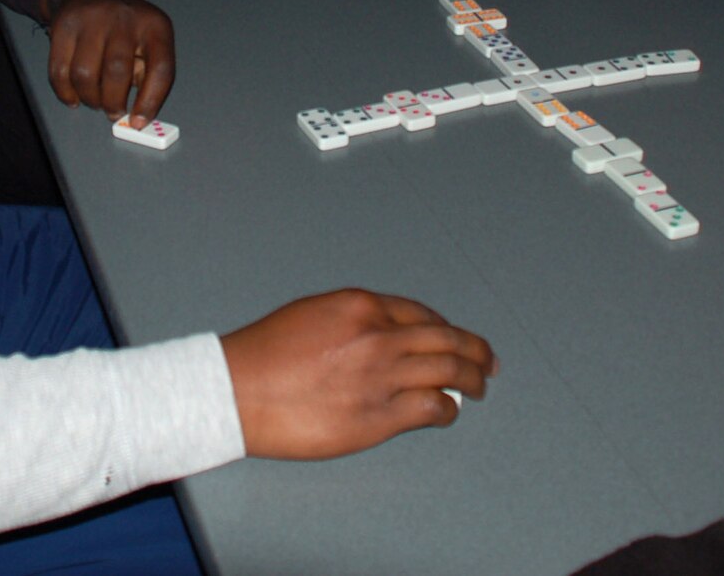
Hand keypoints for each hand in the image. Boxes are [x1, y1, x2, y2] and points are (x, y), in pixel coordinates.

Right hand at [48, 0, 175, 122]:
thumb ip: (150, 76)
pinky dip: (65, 92)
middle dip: (113, 103)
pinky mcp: (63, 25)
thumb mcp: (151, 42)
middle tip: (113, 112)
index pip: (160, 69)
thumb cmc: (127, 28)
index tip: (139, 122)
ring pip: (84, 74)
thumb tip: (138, 118)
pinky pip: (59, 69)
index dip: (150, 101)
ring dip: (89, 99)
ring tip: (94, 101)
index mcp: (154, 26)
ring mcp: (91, 19)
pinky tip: (74, 97)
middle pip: (117, 73)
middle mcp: (124, 19)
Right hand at [220, 290, 496, 458]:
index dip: (445, 327)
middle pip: (446, 339)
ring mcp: (382, 376)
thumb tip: (386, 334)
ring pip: (448, 371)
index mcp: (360, 306)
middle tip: (487, 361)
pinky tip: (448, 411)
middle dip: (474, 350)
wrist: (236, 391)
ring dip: (470, 379)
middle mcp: (378, 336)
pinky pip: (431, 408)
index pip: (421, 313)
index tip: (456, 337)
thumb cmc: (263, 355)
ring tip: (478, 386)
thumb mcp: (312, 313)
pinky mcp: (379, 416)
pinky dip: (447, 408)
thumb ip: (354, 320)